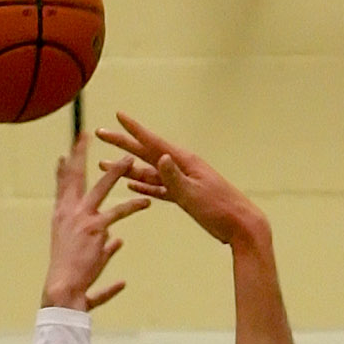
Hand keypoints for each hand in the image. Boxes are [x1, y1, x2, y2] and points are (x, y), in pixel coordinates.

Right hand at [42, 134, 149, 310]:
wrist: (63, 291)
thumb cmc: (71, 279)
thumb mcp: (83, 257)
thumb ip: (103, 245)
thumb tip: (117, 241)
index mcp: (62, 218)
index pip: (63, 188)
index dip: (64, 169)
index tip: (65, 153)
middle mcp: (69, 215)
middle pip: (76, 178)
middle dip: (81, 155)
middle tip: (86, 135)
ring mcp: (83, 221)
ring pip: (101, 189)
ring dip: (116, 172)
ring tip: (130, 160)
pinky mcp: (96, 231)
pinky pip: (118, 214)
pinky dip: (132, 207)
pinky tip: (146, 202)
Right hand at [96, 115, 267, 246]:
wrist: (241, 227)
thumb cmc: (221, 210)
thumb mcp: (195, 193)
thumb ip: (175, 177)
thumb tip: (160, 157)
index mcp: (184, 162)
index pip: (153, 142)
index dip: (134, 130)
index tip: (118, 116)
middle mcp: (181, 167)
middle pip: (146, 153)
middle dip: (123, 145)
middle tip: (101, 135)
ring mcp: (182, 182)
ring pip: (149, 172)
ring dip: (127, 169)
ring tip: (106, 164)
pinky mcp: (184, 197)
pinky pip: (159, 188)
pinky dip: (144, 187)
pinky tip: (131, 185)